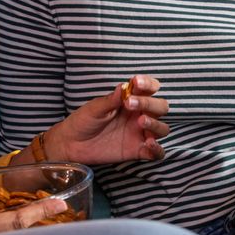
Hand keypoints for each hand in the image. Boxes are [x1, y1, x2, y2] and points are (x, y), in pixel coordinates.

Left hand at [47, 75, 167, 163]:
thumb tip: (124, 86)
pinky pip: (156, 152)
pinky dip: (157, 149)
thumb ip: (111, 100)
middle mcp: (139, 115)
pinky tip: (149, 144)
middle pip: (160, 107)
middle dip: (150, 103)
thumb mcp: (95, 108)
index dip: (148, 84)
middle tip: (130, 104)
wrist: (72, 143)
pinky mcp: (138, 151)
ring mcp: (140, 133)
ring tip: (140, 122)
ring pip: (162, 128)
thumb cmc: (84, 120)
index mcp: (130, 100)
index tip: (137, 82)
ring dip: (155, 124)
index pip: (148, 89)